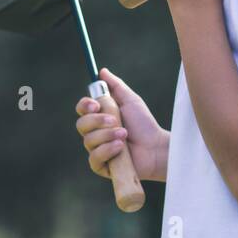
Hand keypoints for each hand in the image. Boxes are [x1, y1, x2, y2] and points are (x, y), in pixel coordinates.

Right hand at [74, 68, 168, 182]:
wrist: (156, 148)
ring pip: (88, 140)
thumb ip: (116, 86)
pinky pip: (94, 158)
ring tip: (125, 134)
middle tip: (115, 120)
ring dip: (107, 135)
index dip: (85, 105)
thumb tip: (102, 71)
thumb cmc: (144, 124)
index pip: (82, 109)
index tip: (96, 104)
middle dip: (98, 120)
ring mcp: (97, 150)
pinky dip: (107, 150)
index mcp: (99, 117)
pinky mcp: (101, 166)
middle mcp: (95, 133)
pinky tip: (120, 148)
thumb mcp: (130, 101)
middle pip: (81, 124)